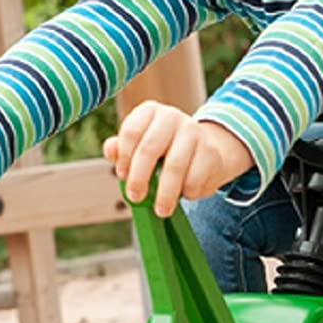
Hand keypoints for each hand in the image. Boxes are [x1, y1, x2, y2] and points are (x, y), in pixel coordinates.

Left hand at [102, 102, 252, 217]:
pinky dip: (188, 192)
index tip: (122, 176)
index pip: (131, 131)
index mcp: (150, 112)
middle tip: (136, 198)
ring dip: (165, 193)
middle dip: (139, 177)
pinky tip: (185, 195)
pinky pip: (196, 177)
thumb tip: (111, 150)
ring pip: (175, 166)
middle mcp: (172, 117)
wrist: (206, 149)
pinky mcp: (211, 151)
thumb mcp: (140, 146)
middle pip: (149, 148)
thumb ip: (121, 149)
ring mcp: (193, 132)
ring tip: (161, 210)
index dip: (124, 157)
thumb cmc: (164, 149)